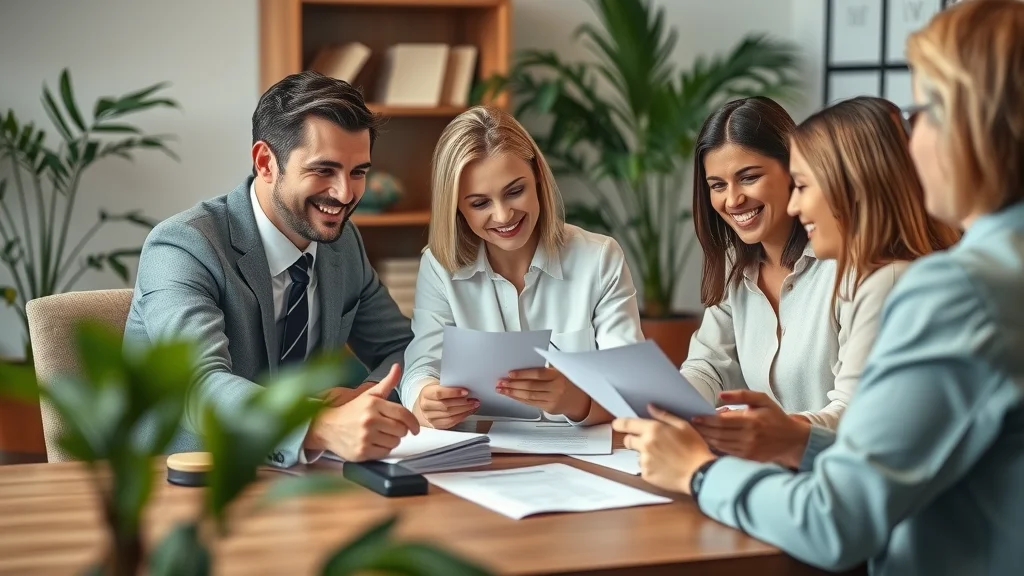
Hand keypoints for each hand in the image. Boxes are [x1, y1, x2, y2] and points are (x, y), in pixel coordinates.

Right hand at [304, 364, 420, 460]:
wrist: (326, 426)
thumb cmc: (351, 411)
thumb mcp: (369, 395)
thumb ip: (387, 382)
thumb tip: (398, 366)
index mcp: (373, 404)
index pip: (403, 414)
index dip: (413, 423)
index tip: (415, 429)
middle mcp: (369, 420)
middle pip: (401, 430)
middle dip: (400, 431)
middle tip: (390, 429)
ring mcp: (365, 437)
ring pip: (394, 442)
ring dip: (391, 440)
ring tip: (380, 435)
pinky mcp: (361, 451)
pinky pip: (385, 453)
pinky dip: (382, 450)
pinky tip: (374, 443)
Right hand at [413, 379, 479, 428]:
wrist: (427, 403)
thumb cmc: (436, 393)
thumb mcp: (439, 386)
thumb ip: (450, 387)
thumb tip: (465, 390)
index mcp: (426, 393)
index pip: (439, 393)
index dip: (453, 393)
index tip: (466, 392)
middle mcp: (426, 406)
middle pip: (446, 405)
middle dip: (462, 403)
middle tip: (474, 400)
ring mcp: (430, 417)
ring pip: (449, 415)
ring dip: (464, 410)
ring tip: (473, 406)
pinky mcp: (436, 425)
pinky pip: (450, 422)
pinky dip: (461, 417)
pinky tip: (467, 412)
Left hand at [496, 367, 590, 420]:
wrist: (580, 399)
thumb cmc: (568, 382)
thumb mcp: (561, 370)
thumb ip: (545, 367)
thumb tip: (525, 362)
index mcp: (558, 375)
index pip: (537, 374)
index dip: (522, 374)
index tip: (510, 373)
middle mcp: (556, 388)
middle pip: (530, 386)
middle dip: (513, 384)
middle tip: (501, 382)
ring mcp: (552, 399)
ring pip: (529, 396)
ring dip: (513, 393)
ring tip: (502, 390)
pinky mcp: (549, 408)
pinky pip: (531, 403)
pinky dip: (520, 399)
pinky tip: (512, 396)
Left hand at [612, 405, 714, 494]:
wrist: (700, 474)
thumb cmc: (695, 449)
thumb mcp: (683, 426)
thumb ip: (664, 415)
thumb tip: (650, 407)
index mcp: (653, 430)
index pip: (627, 424)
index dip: (619, 424)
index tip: (616, 424)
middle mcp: (645, 445)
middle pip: (628, 441)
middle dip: (634, 440)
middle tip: (649, 442)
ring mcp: (645, 461)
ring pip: (637, 455)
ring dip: (645, 455)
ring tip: (663, 457)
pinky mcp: (647, 475)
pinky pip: (643, 468)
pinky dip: (651, 467)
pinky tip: (664, 467)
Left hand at [690, 390, 809, 467]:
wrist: (792, 441)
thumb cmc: (775, 417)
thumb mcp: (762, 400)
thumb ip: (741, 395)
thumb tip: (720, 395)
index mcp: (751, 421)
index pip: (722, 421)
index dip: (706, 420)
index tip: (694, 416)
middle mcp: (748, 438)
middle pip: (718, 434)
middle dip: (702, 429)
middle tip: (689, 425)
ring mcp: (748, 451)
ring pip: (720, 445)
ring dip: (705, 439)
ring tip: (694, 432)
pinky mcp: (748, 459)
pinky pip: (726, 453)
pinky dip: (714, 447)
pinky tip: (706, 442)